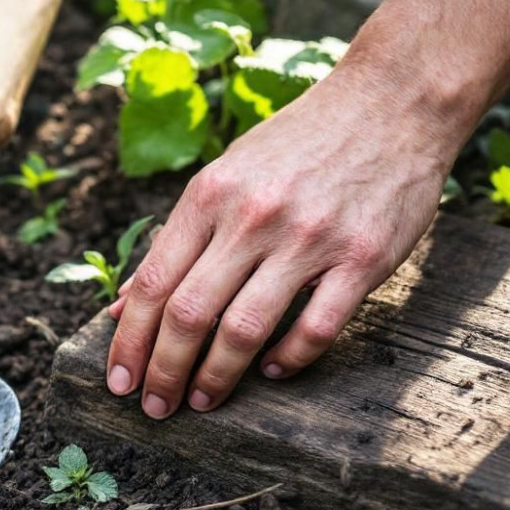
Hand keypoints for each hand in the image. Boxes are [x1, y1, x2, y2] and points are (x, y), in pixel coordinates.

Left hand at [104, 65, 455, 417]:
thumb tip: (122, 304)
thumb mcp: (222, 178)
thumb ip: (175, 241)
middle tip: (154, 407)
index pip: (152, 283)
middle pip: (188, 313)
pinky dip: (287, 358)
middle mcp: (252, 218)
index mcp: (208, 196)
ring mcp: (308, 239)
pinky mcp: (362, 258)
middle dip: (163, 370)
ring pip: (243, 328)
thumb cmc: (295, 145)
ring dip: (215, 376)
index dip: (129, 341)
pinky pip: (315, 327)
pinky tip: (270, 369)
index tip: (119, 381)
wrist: (391, 102)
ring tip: (202, 401)